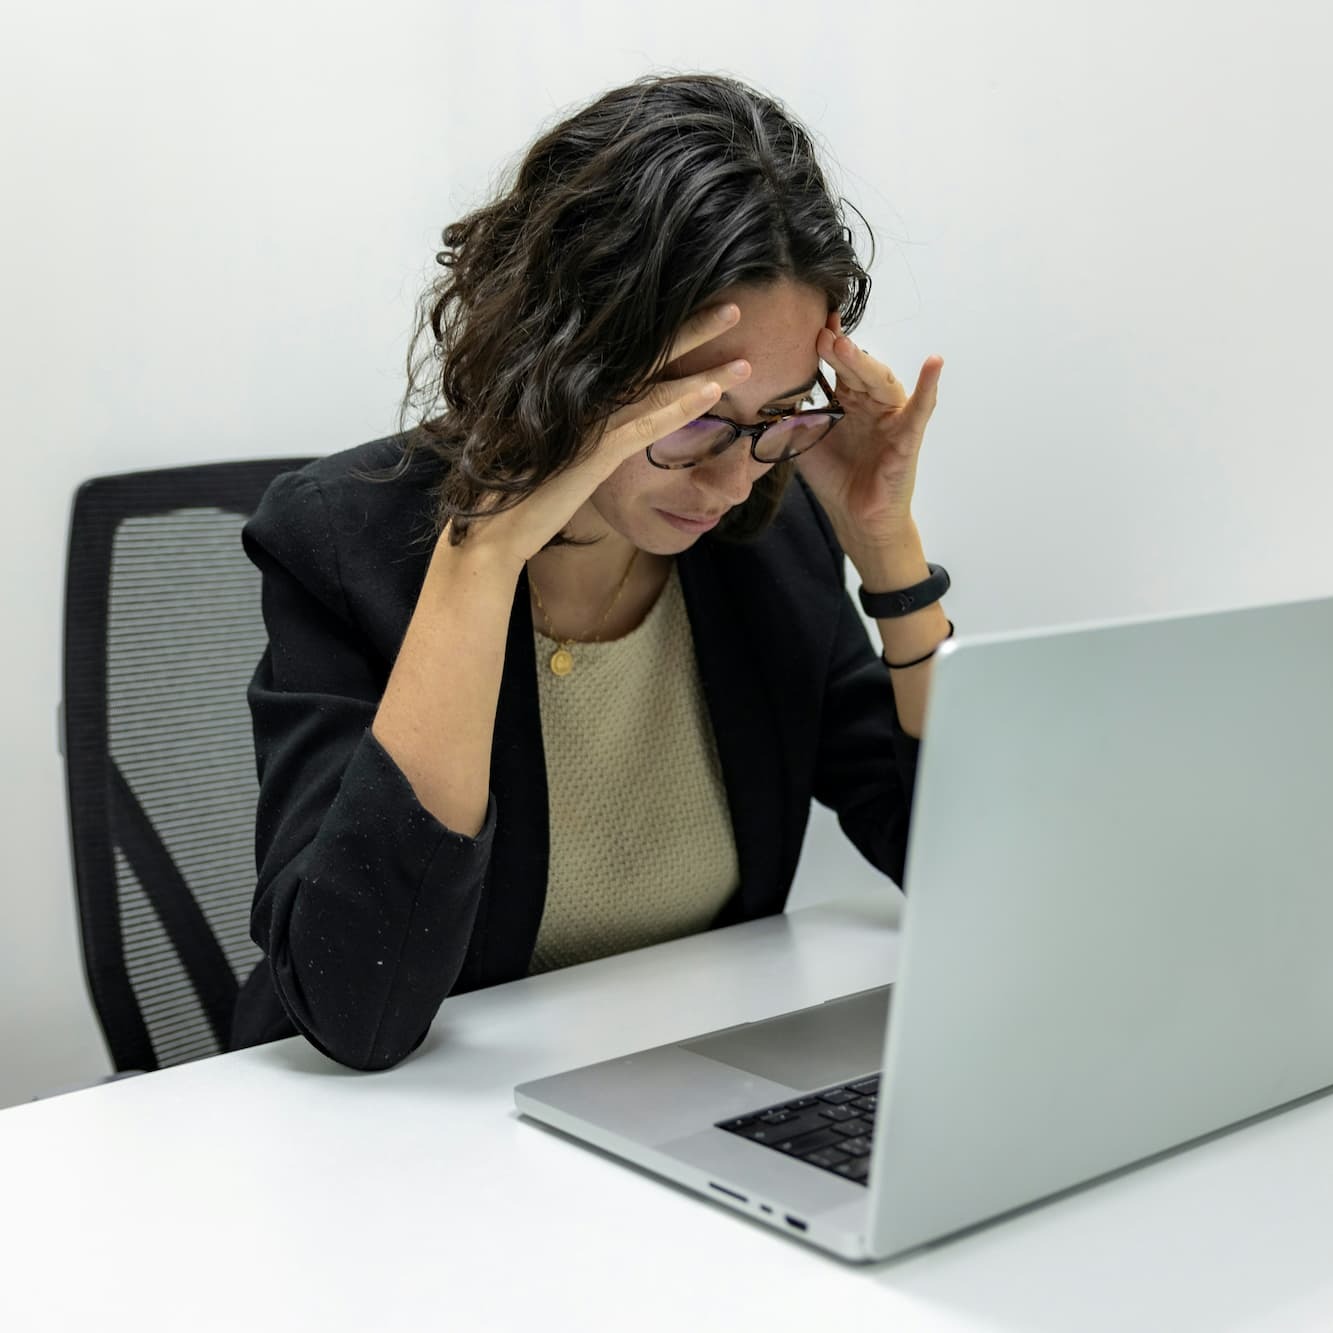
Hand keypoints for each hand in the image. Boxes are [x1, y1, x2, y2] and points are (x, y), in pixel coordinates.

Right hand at [447, 303, 751, 568]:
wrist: (493, 527)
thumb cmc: (523, 491)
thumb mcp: (558, 451)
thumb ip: (584, 430)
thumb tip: (604, 422)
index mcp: (579, 395)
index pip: (634, 355)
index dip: (670, 332)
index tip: (703, 314)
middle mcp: (585, 398)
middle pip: (649, 355)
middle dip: (694, 329)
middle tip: (734, 307)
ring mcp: (590, 421)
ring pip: (658, 386)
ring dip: (705, 370)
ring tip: (746, 359)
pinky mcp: (595, 452)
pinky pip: (647, 424)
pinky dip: (682, 406)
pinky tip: (714, 393)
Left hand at [794, 310, 941, 552]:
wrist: (854, 517)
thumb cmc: (834, 478)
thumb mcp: (803, 442)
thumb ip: (789, 417)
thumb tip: (762, 392)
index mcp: (847, 400)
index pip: (837, 365)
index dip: (825, 345)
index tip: (808, 323)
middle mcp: (870, 402)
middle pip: (856, 368)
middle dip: (837, 350)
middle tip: (819, 333)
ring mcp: (891, 416)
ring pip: (880, 381)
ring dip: (863, 362)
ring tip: (843, 344)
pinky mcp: (908, 436)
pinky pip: (921, 408)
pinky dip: (929, 385)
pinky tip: (934, 362)